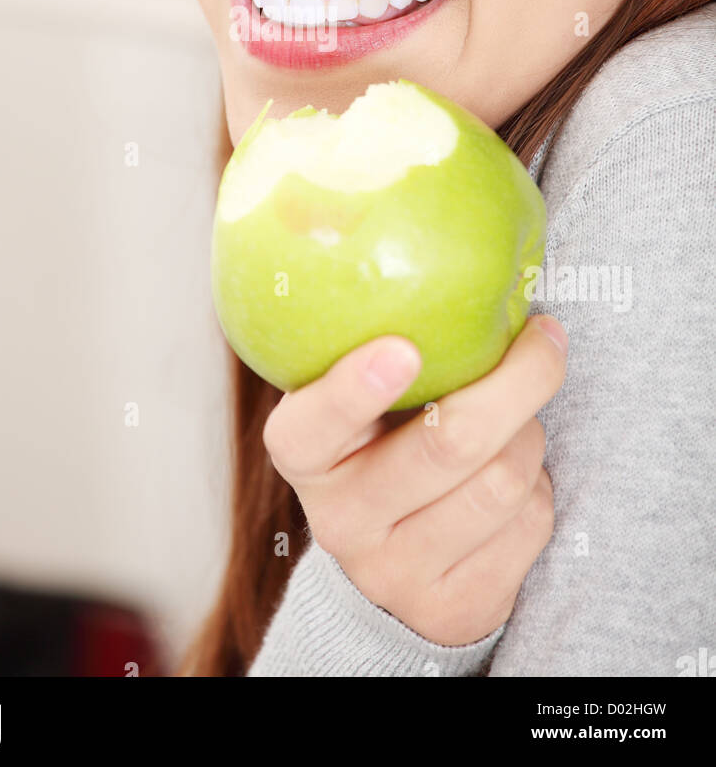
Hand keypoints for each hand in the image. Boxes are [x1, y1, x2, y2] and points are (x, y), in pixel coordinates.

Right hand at [262, 314, 567, 645]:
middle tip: (545, 337)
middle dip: (516, 381)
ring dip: (529, 435)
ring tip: (519, 417)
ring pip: (501, 482)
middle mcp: (340, 519)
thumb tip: (420, 239)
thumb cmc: (384, 439)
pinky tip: (518, 476)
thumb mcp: (360, 395)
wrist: (393, 563)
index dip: (354, 389)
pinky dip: (541, 486)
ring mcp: (396, 573)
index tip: (403, 347)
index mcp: (302, 453)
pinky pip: (530, 525)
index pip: (313, 424)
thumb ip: (378, 339)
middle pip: (447, 443)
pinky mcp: (456, 608)